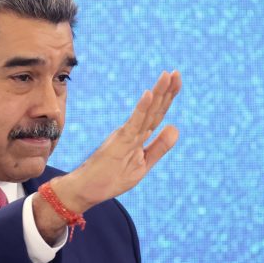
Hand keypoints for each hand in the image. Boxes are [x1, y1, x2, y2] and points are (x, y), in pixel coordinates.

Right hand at [54, 69, 181, 211]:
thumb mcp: (143, 165)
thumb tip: (175, 127)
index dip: (168, 97)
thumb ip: (159, 147)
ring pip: (146, 113)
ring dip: (157, 94)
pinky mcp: (118, 142)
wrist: (85, 190)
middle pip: (154, 109)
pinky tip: (148, 94)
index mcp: (138, 136)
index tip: (178, 80)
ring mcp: (125, 136)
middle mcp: (132, 132)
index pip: (157, 114)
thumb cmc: (110, 179)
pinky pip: (133, 124)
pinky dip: (142, 109)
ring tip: (167, 76)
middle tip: (177, 72)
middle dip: (167, 91)